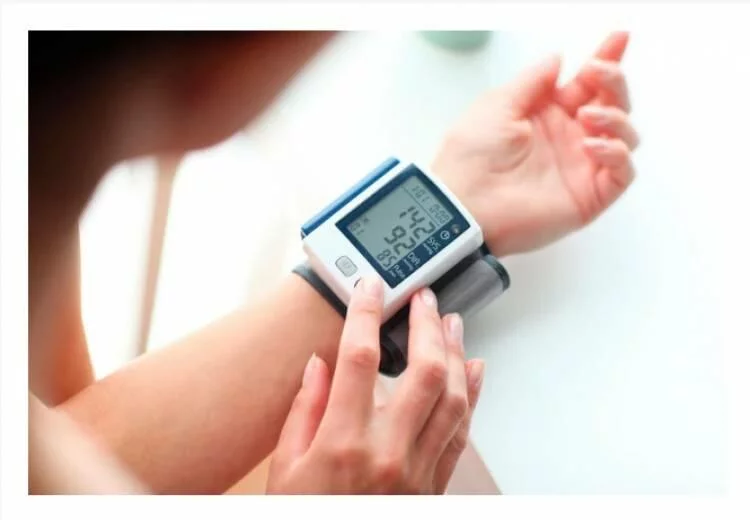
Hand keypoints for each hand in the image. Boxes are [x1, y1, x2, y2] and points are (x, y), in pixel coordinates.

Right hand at [266, 277, 484, 493]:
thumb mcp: (285, 469)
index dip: (365, 315)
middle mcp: (387, 453)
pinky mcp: (433, 484)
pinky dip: (472, 395)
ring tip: (450, 322)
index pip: (359, 360)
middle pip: (422, 372)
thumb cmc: (306, 516)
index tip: (370, 287)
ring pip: (451, 398)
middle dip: (425, 326)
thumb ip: (306, 410)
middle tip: (423, 297)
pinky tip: (472, 369)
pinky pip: (461, 432)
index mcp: (342, 444)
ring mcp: (417, 470)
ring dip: (454, 353)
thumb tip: (321, 364)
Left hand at [433, 32, 638, 256]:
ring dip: (615, 117)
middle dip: (614, 82)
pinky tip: (592, 145)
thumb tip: (558, 59)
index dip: (605, 60)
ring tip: (586, 116)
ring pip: (624, 136)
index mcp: (547, 116)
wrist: (464, 204)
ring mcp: (581, 168)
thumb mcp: (499, 104)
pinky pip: (621, 172)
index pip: (586, 85)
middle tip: (599, 72)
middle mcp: (569, 140)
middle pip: (612, 105)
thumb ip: (533, 81)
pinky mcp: (589, 197)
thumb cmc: (470, 155)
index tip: (619, 37)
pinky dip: (616, 153)